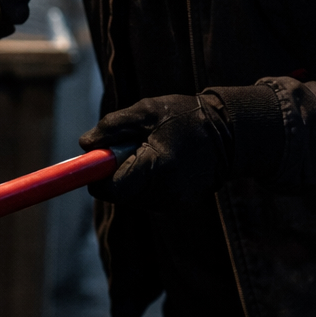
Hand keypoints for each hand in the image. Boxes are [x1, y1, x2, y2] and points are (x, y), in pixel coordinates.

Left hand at [80, 93, 234, 205]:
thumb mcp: (146, 111)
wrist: (230, 133)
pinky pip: (148, 198)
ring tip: (151, 152)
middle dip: (116, 175)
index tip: (96, 161)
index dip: (98, 177)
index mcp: (157, 168)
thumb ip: (112, 127)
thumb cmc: (185, 116)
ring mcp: (175, 202)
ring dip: (131, 179)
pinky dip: (146, 183)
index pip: (113, 189)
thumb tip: (85, 145)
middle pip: (120, 196)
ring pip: (133, 199)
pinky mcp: (180, 205)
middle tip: (129, 149)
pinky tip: (162, 163)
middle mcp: (167, 192)